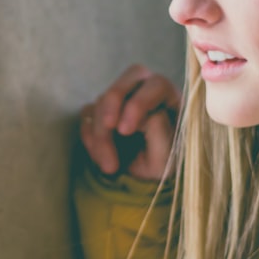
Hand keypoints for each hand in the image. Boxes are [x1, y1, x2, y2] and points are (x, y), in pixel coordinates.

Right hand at [79, 65, 180, 180]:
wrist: (144, 180)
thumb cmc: (163, 166)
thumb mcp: (167, 158)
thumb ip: (161, 134)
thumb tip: (146, 116)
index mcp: (171, 98)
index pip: (156, 85)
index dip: (139, 103)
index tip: (125, 130)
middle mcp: (147, 91)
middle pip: (128, 77)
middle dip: (113, 103)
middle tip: (108, 128)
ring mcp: (123, 97)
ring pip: (103, 99)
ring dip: (101, 134)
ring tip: (110, 166)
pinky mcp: (102, 109)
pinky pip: (88, 114)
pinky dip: (90, 137)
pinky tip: (101, 158)